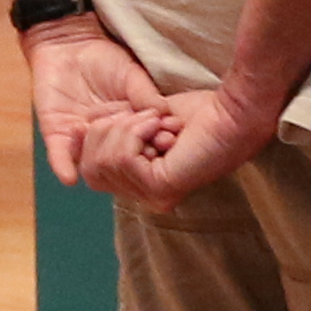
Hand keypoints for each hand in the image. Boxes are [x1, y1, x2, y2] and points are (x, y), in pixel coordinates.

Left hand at [22, 26, 162, 181]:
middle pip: (116, 159)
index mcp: (126, 126)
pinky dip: (64, 167)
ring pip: (90, 162)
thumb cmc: (104, 58)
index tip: (167, 144)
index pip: (140, 143)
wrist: (69, 44)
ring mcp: (81, 138)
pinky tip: (70, 179)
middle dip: (129, 159)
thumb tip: (167, 114)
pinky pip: (59, 155)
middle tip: (145, 154)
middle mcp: (105, 138)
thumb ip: (146, 95)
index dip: (152, 146)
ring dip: (101, 165)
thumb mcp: (132, 75)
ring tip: (115, 165)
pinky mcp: (56, 134)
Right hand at [84, 86, 278, 205]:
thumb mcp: (142, 119)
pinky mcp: (160, 189)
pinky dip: (135, 132)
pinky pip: (122, 159)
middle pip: (89, 169)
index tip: (112, 113)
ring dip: (125, 128)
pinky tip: (160, 126)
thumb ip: (112, 128)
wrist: (233, 114)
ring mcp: (152, 197)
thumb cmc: (198, 114)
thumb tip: (77, 129)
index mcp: (140, 183)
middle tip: (145, 117)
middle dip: (107, 131)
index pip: (89, 170)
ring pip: (103, 162)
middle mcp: (145, 196)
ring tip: (157, 121)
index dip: (92, 137)